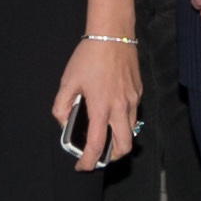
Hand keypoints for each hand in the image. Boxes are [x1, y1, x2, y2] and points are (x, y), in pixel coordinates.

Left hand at [55, 37, 142, 167]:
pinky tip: (111, 112)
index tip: (82, 166)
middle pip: (124, 146)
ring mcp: (132, 100)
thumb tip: (64, 122)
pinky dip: (123, 121)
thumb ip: (62, 105)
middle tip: (98, 155)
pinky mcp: (138, 92)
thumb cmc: (89, 56)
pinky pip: (133, 115)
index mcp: (101, 107)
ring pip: (130, 131)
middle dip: (111, 157)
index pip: (96, 145)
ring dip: (118, 139)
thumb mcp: (68, 81)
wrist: (113, 34)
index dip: (88, 161)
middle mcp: (120, 108)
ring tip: (104, 134)